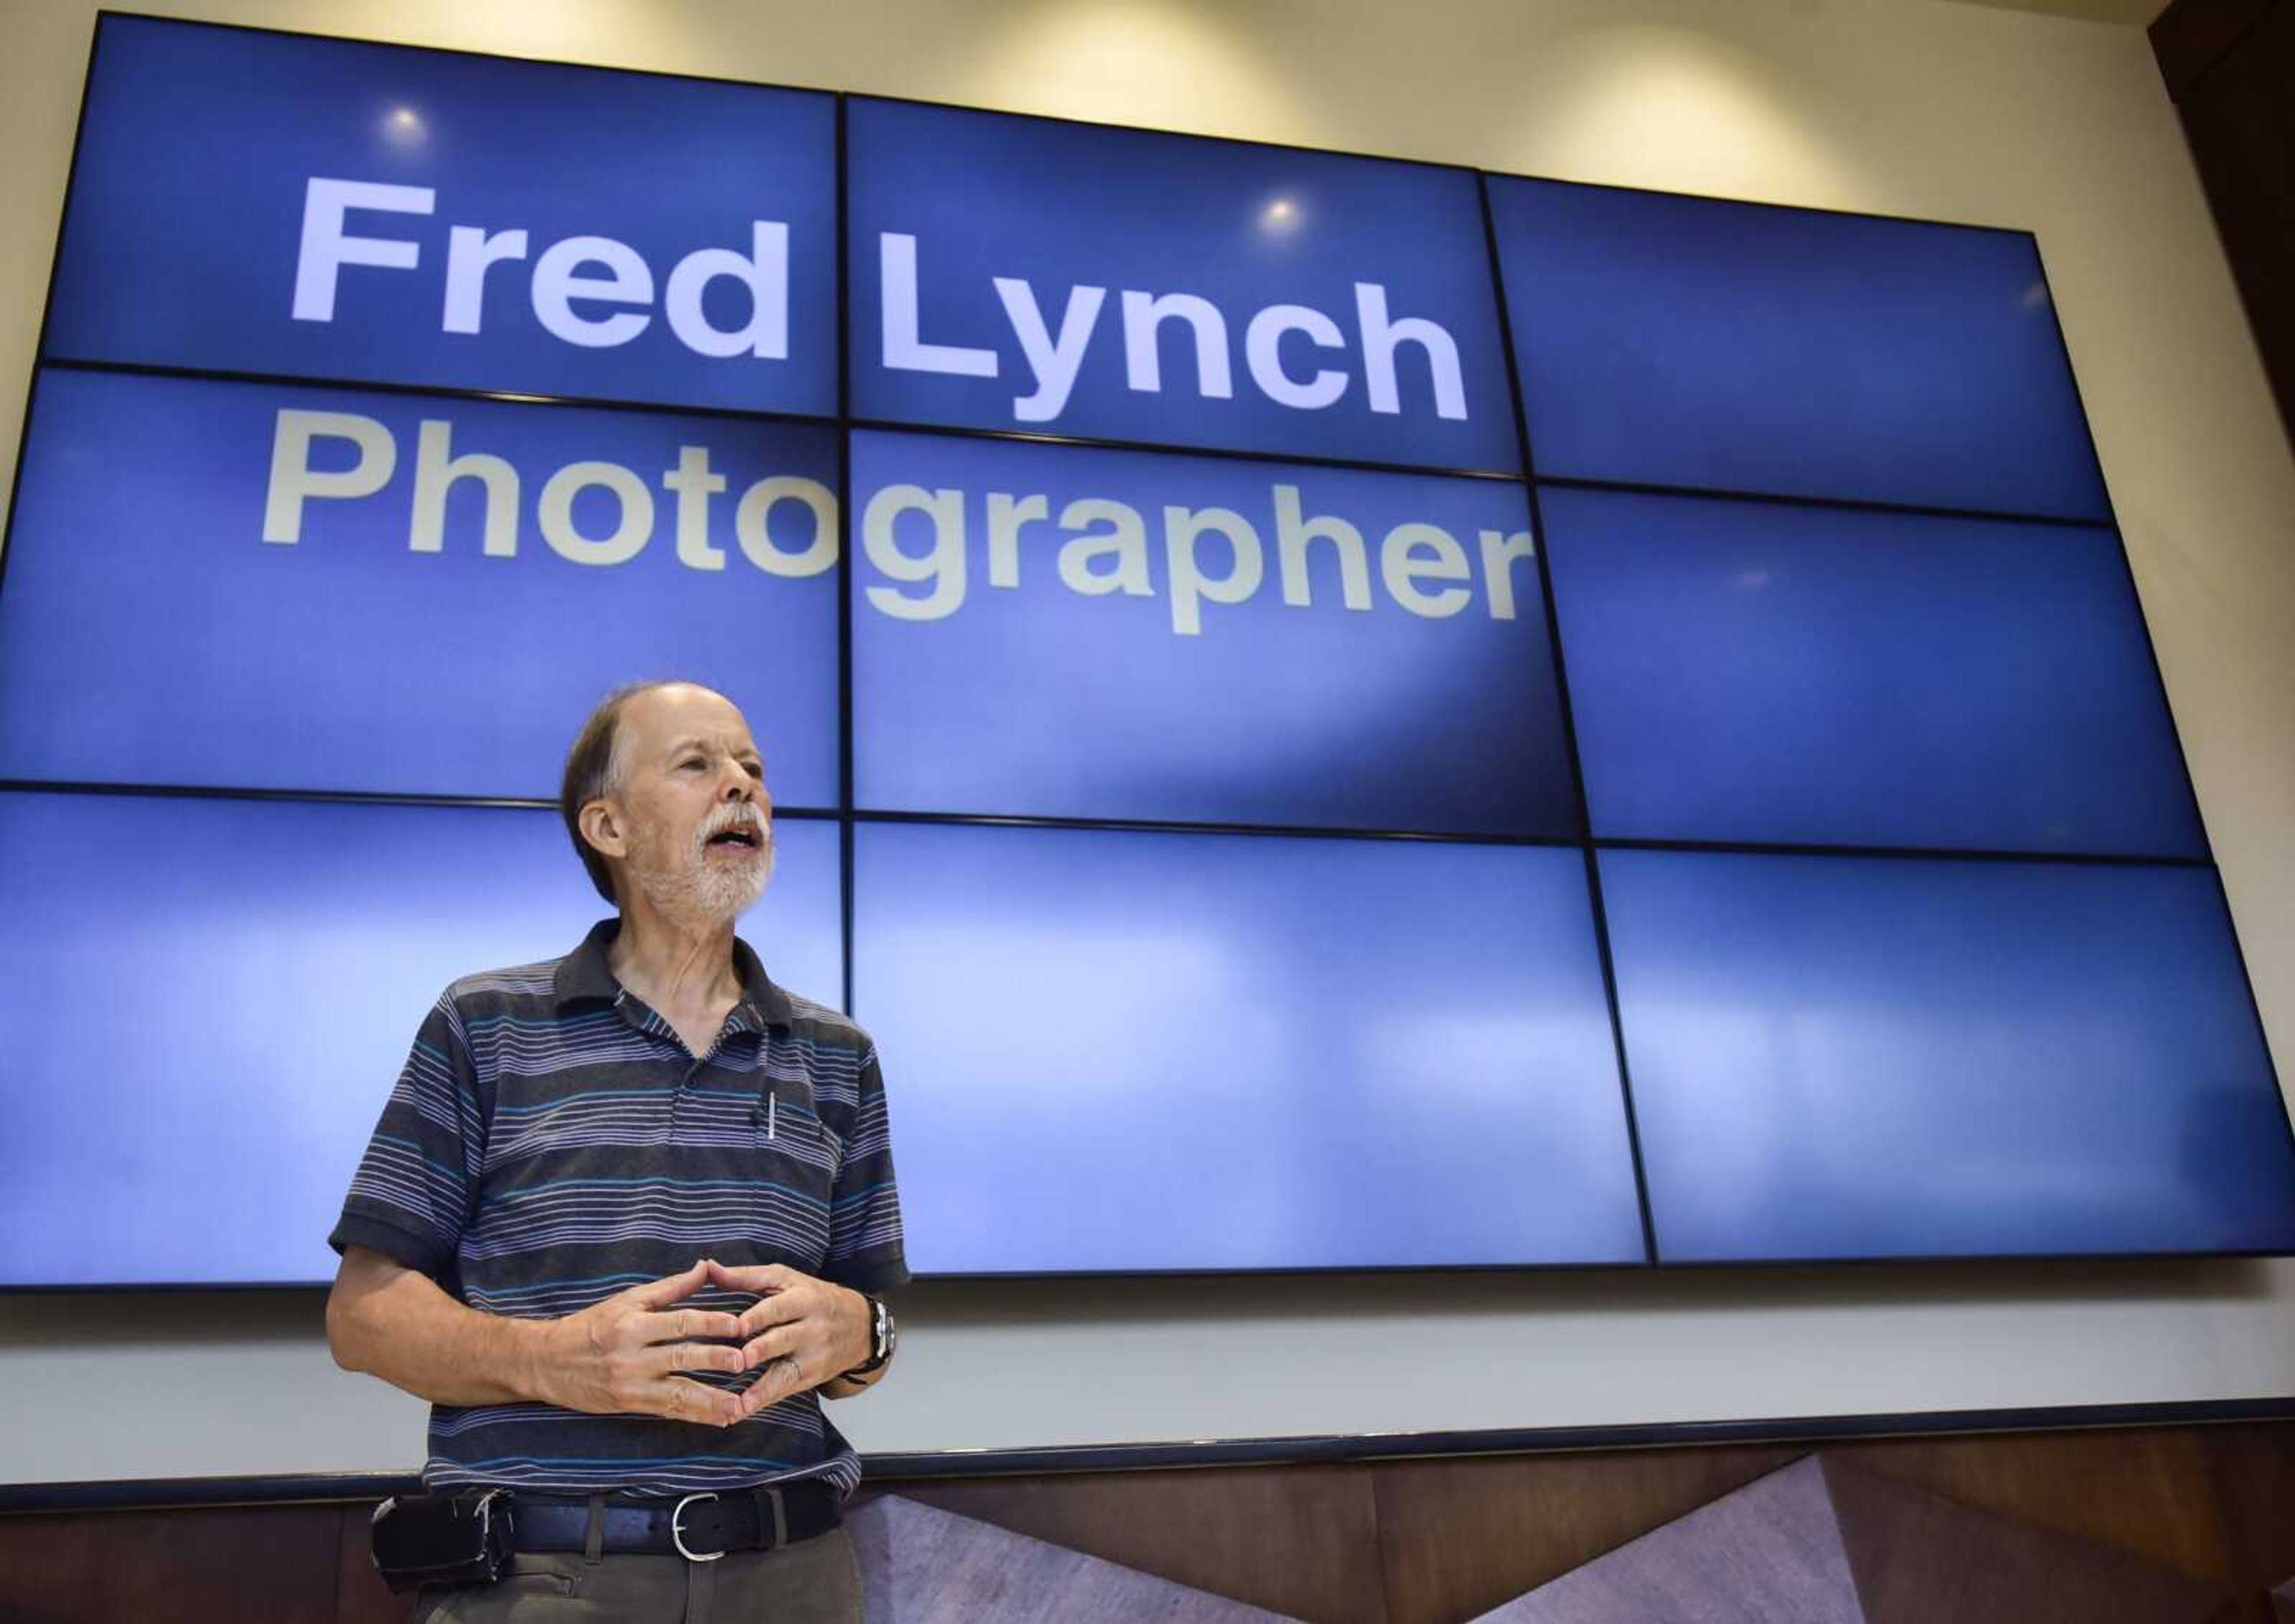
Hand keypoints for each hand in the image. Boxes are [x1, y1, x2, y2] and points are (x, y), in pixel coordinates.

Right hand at [530, 1259, 750, 1427]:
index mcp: (633, 1324)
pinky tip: (719, 1418)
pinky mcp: (629, 1405)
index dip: (709, 1323)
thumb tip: (706, 1266)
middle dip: (714, 1359)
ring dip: (712, 1400)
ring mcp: (630, 1384)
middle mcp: (631, 1355)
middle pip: (680, 1357)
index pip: (678, 1322)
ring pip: (677, 1392)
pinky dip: (695, 1415)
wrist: (546, 1362)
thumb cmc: (591, 1326)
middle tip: (745, 1361)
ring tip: (741, 1405)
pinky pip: (668, 1411)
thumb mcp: (627, 1300)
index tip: (737, 1324)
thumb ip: (671, 1288)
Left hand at [707, 1260, 871, 1417]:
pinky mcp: (810, 1376)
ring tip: (742, 1403)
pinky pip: (786, 1389)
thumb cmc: (811, 1296)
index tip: (737, 1326)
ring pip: (786, 1371)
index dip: (758, 1316)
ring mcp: (813, 1354)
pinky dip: (765, 1401)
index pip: (778, 1307)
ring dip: (763, 1388)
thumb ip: (744, 1276)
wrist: (860, 1325)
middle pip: (784, 1338)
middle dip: (762, 1350)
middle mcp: (811, 1326)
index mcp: (802, 1297)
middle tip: (739, 1360)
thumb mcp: (784, 1280)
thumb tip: (707, 1266)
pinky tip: (744, 1411)